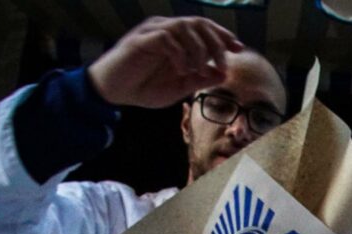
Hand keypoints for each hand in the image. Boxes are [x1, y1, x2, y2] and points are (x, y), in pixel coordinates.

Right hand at [87, 16, 242, 107]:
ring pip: (184, 26)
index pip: (204, 28)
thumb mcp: (178, 88)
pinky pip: (167, 37)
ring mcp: (152, 32)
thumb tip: (223, 73)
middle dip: (216, 41)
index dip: (223, 36)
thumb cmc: (143, 88)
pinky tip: (181, 69)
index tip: (239, 49)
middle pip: (199, 23)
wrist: (113, 92)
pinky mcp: (140, 39)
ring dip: (198, 48)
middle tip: (224, 62)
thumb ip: (199, 80)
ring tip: (199, 69)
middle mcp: (166, 29)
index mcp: (176, 38)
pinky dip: (179, 53)